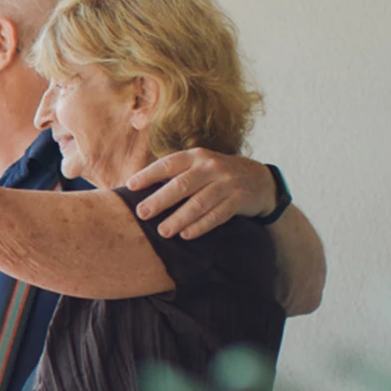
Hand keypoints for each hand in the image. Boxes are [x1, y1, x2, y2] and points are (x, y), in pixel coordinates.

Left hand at [124, 149, 277, 238]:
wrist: (260, 179)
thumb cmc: (216, 175)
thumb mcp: (198, 166)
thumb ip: (174, 174)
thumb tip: (135, 189)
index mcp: (196, 156)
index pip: (168, 164)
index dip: (148, 174)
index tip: (130, 186)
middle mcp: (211, 167)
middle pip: (182, 184)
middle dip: (160, 200)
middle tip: (142, 213)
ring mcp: (226, 183)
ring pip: (199, 202)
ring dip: (179, 218)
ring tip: (163, 231)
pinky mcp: (238, 200)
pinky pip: (217, 215)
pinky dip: (201, 226)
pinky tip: (186, 234)